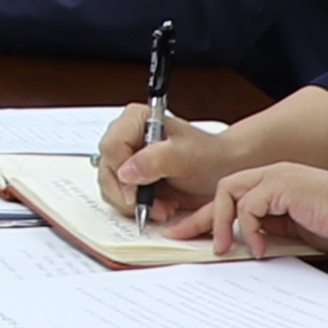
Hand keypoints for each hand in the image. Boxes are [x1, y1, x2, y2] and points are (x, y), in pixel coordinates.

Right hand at [104, 104, 256, 223]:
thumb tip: (126, 173)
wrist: (220, 171)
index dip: (120, 172)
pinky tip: (160, 206)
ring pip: (110, 187)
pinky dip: (137, 208)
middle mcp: (126, 137)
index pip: (112, 146)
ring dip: (134, 204)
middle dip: (129, 195)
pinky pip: (119, 198)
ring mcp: (125, 159)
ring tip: (163, 206)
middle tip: (154, 206)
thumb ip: (155, 159)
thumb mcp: (186, 155)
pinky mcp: (129, 179)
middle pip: (107, 169)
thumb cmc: (208, 156)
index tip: (136, 193)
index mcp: (136, 119)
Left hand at [178, 159, 327, 264]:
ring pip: (228, 193)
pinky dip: (247, 228)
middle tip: (179, 237)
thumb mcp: (297, 232)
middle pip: (222, 191)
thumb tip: (246, 247)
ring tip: (220, 249)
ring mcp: (277, 177)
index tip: (189, 235)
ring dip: (219, 223)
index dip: (208, 217)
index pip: (232, 198)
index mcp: (276, 185)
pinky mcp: (283, 185)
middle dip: (198, 216)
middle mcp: (273, 176)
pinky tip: (257, 247)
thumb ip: (271, 232)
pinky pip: (248, 206)